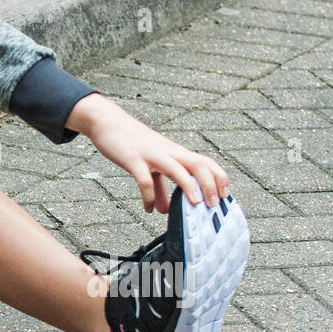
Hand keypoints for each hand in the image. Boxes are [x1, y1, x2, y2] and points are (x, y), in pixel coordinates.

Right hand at [66, 94, 230, 214]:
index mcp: (175, 153)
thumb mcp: (149, 165)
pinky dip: (149, 196)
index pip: (206, 162)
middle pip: (199, 164)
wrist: (107, 121)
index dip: (219, 178)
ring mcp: (152, 155)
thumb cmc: (131, 142)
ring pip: (177, 168)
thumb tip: (162, 210)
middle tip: (215, 205)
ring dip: (189, 186)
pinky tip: (148, 209)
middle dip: (211, 184)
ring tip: (196, 204)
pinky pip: (145, 179)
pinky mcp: (134, 159)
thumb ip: (159, 189)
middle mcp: (168, 152)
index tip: (225, 196)